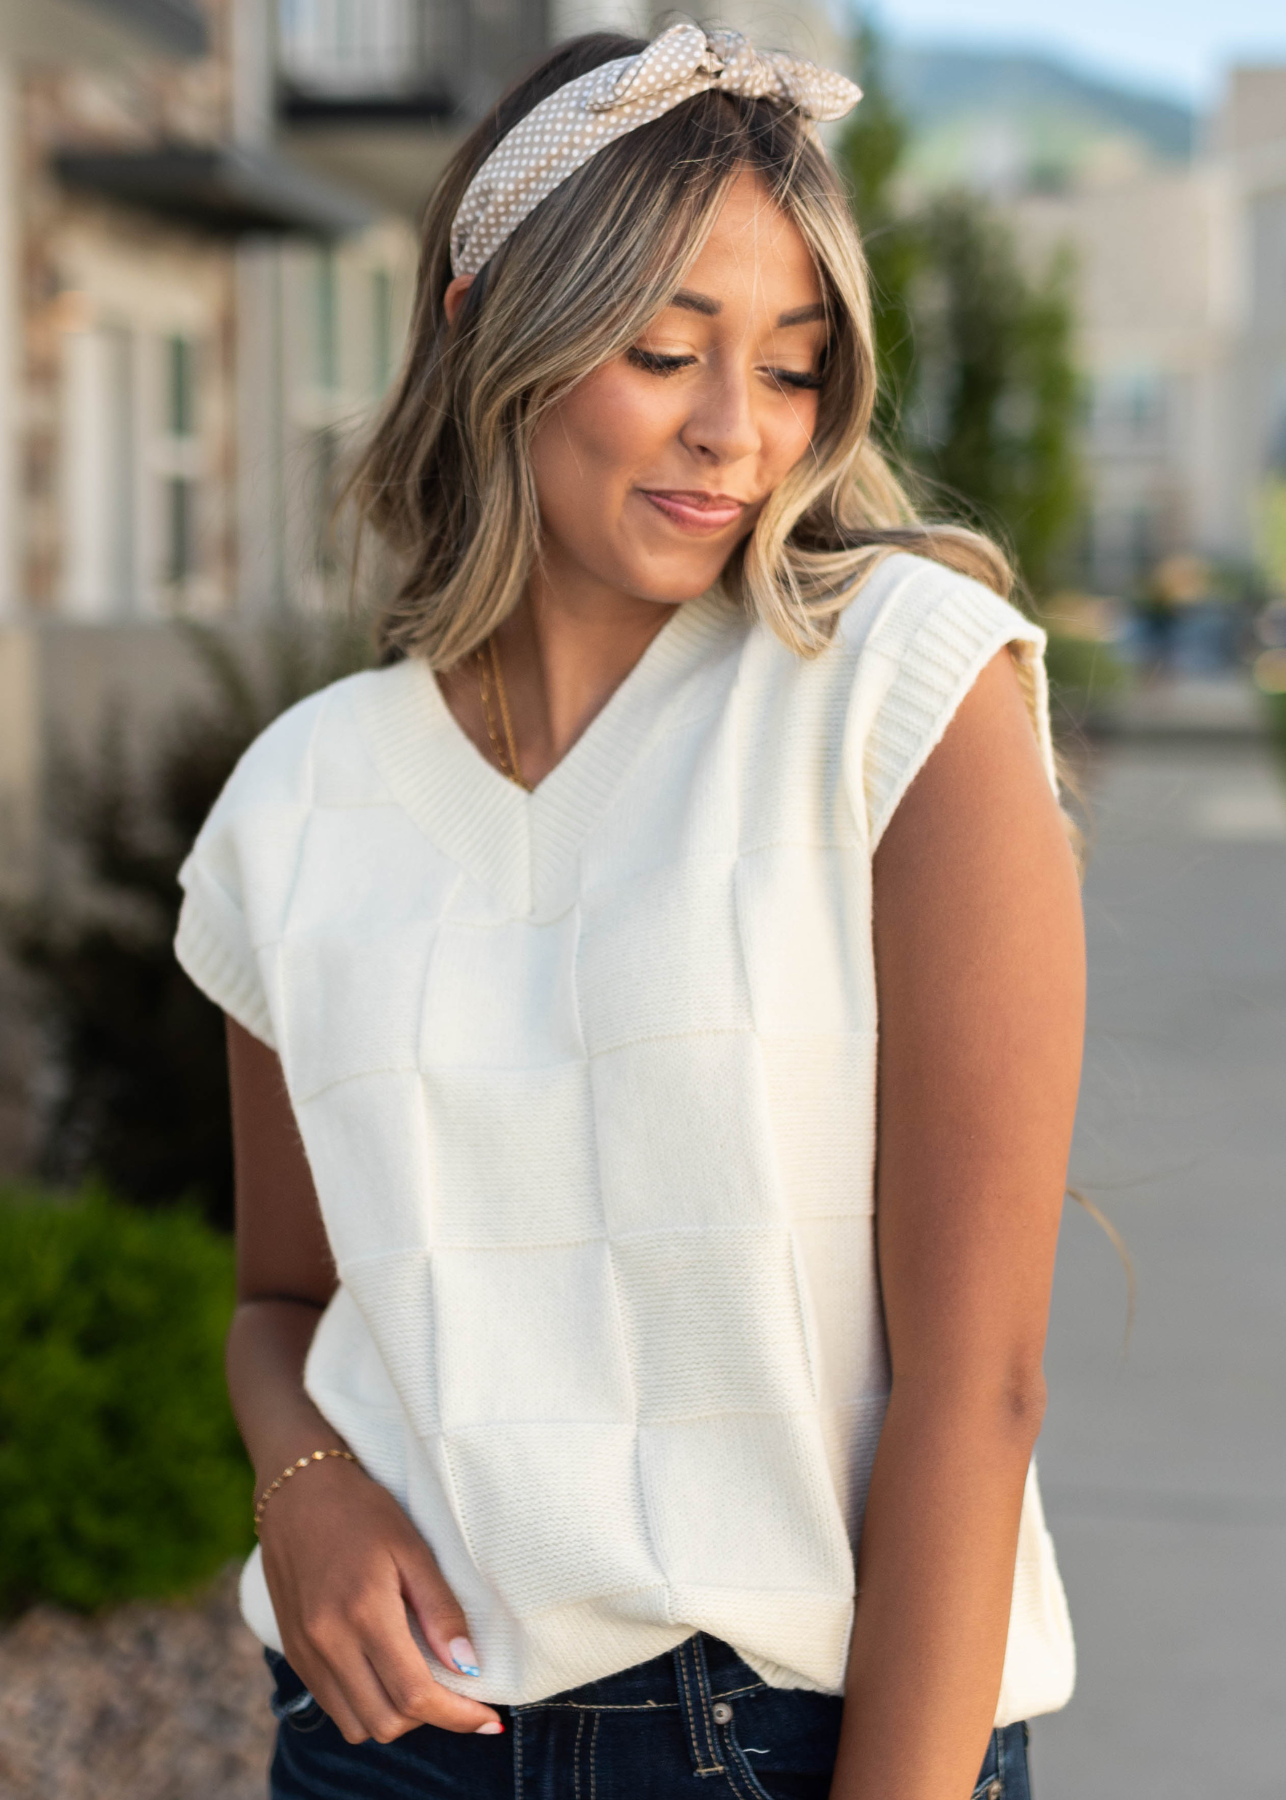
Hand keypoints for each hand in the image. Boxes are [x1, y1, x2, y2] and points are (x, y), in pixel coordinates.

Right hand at [257, 1454, 502, 1743]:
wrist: (296, 1489)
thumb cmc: (363, 1510)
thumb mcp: (412, 1548)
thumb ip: (440, 1610)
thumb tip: (469, 1668)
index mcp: (363, 1613)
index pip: (414, 1695)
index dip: (457, 1716)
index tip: (489, 1718)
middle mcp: (328, 1642)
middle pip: (386, 1721)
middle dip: (430, 1718)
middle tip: (459, 1694)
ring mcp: (305, 1651)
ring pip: (357, 1723)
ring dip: (395, 1716)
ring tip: (421, 1681)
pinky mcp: (294, 1651)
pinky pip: (332, 1705)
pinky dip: (365, 1704)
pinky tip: (385, 1672)